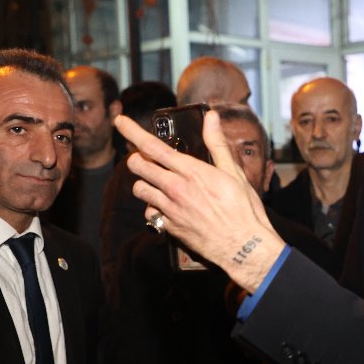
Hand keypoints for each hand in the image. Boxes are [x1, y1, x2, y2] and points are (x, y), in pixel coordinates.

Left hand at [115, 112, 284, 293]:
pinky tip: (165, 206)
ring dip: (143, 182)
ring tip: (156, 182)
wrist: (243, 246)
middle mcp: (176, 189)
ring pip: (139, 189)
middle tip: (145, 158)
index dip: (132, 131)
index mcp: (191, 171)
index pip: (152, 147)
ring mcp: (170, 209)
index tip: (120, 121)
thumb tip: (211, 117)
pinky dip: (153, 207)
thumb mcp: (234, 172)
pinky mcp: (170, 227)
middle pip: (137, 166)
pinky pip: (149, 213)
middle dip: (136, 157)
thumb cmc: (243, 209)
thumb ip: (217, 144)